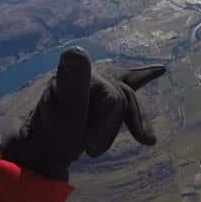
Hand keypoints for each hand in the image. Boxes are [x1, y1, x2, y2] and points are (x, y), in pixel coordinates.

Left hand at [0, 47, 165, 179]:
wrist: (39, 148)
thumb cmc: (50, 131)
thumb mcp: (61, 109)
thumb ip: (71, 81)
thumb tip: (76, 50)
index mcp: (83, 75)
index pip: (114, 98)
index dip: (105, 126)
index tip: (91, 149)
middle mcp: (92, 76)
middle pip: (122, 98)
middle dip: (110, 127)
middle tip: (92, 151)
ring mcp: (98, 85)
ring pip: (126, 101)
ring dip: (126, 124)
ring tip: (125, 141)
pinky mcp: (102, 96)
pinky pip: (129, 83)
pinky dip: (144, 77)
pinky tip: (161, 70)